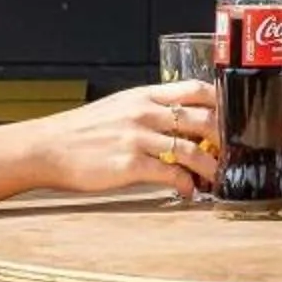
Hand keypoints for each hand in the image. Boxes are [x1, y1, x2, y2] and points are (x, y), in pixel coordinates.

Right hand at [32, 81, 216, 199]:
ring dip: (210, 166)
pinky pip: (170, 174)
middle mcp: (144, 113)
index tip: (234, 117)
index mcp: (144, 95)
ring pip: (191, 149)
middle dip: (223, 138)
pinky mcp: (129, 165)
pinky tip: (188, 191)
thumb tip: (180, 120)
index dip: (221, 102)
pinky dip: (186, 185)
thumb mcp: (119, 107)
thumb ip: (149, 110)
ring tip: (215, 177)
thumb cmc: (82, 131)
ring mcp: (137, 138)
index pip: (195, 89)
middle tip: (231, 153)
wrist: (47, 148)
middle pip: (201, 118)